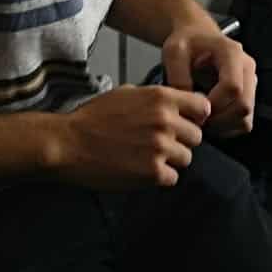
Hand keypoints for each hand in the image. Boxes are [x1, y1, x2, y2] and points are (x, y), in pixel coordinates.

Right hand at [59, 85, 209, 188]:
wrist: (68, 143)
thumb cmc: (92, 118)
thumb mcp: (127, 93)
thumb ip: (155, 98)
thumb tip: (176, 105)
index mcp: (161, 98)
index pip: (203, 106)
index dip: (195, 116)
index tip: (185, 123)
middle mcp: (165, 121)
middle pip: (197, 136)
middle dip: (181, 141)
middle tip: (159, 144)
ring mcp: (161, 147)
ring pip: (186, 158)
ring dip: (170, 160)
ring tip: (147, 158)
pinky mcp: (152, 172)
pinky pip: (172, 178)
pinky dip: (159, 178)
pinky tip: (141, 170)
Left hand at [161, 24, 257, 138]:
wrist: (197, 36)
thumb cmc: (187, 42)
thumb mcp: (174, 52)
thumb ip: (178, 76)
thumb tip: (189, 104)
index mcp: (232, 53)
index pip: (233, 87)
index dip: (214, 104)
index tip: (194, 107)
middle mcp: (247, 68)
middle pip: (244, 106)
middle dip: (218, 119)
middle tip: (196, 118)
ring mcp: (251, 82)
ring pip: (245, 118)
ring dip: (222, 126)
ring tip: (201, 118)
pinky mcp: (249, 95)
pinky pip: (244, 122)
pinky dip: (227, 128)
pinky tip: (210, 118)